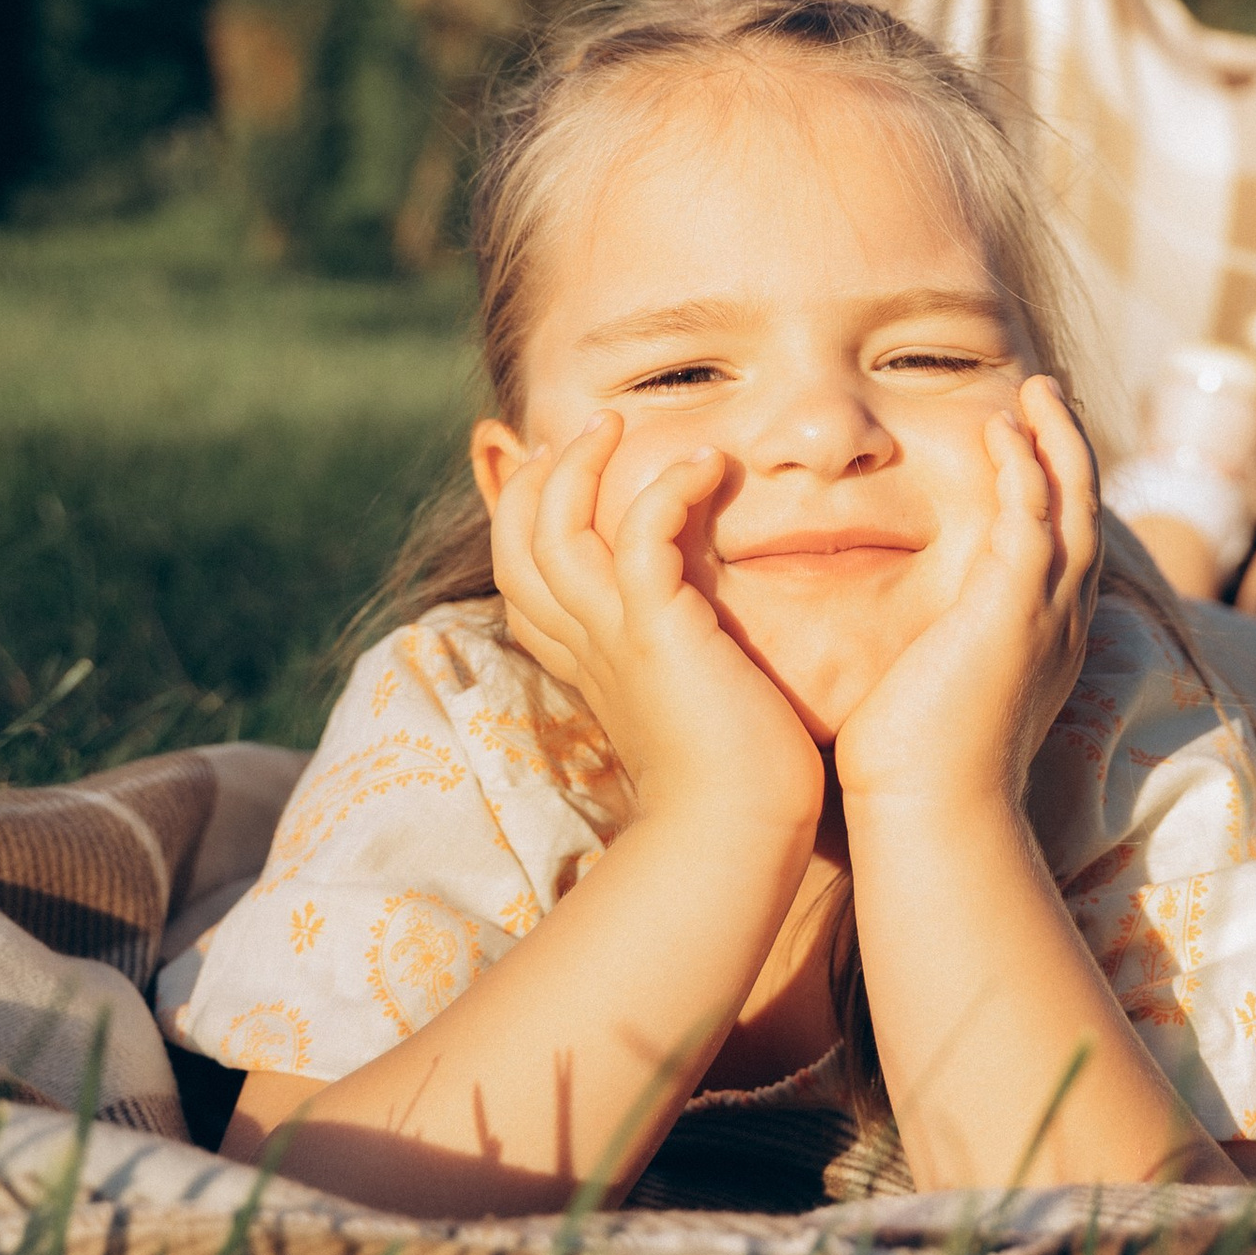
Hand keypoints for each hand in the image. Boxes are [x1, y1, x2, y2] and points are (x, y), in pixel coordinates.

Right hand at [489, 417, 823, 848]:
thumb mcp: (691, 704)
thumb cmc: (734, 784)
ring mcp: (614, 637)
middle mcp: (587, 646)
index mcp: (589, 664)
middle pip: (517, 547)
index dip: (527, 520)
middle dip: (537, 481)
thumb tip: (712, 633)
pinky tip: (704, 464)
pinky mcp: (658, 630)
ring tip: (615, 421)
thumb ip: (682, 660)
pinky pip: (641, 536)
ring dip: (581, 465)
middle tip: (579, 432)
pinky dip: (666, 489)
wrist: (738, 833)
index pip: (525, 582)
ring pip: (554, 532)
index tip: (558, 471)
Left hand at [833, 378, 1100, 817]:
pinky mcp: (1015, 608)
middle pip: (1084, 515)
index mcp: (1043, 646)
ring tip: (1035, 392)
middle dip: (1069, 452)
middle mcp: (1060, 626)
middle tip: (1049, 397)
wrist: (929, 814)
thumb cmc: (914, 772)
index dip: (1055, 494)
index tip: (1031, 448)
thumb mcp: (933, 697)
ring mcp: (1045, 616)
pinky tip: (1002, 429)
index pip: (1063, 551)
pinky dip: (1023, 467)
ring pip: (1071, 504)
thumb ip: (930, 657)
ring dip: (1054, 442)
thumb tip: (895, 646)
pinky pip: (1033, 516)